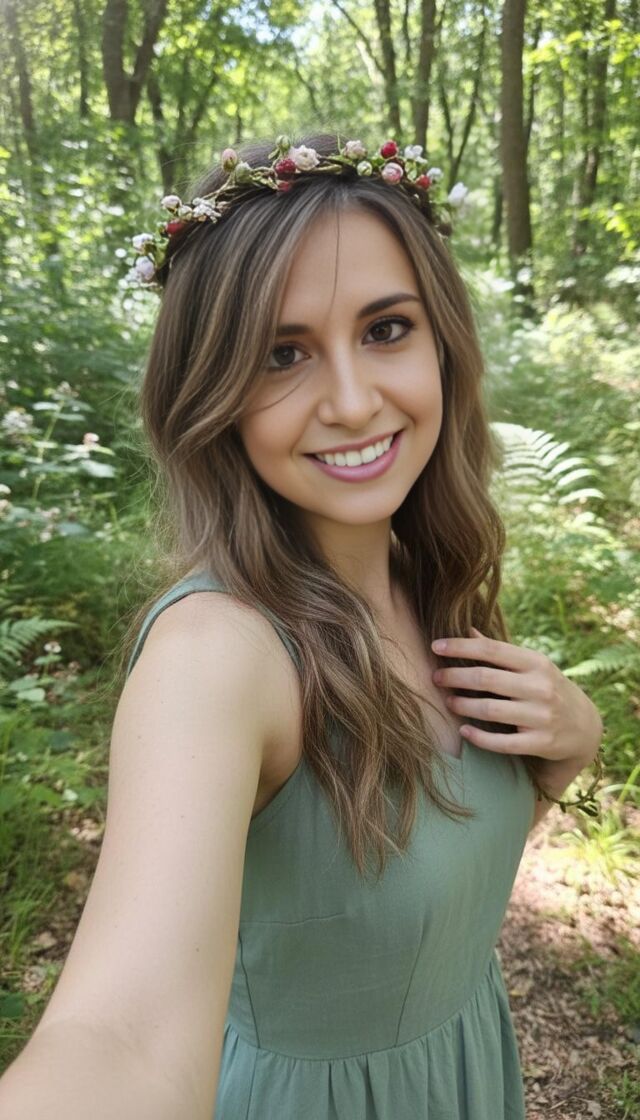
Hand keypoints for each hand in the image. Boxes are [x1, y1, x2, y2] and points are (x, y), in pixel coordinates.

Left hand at [431, 626, 602, 764]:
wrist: (584, 726)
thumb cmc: (547, 689)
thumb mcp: (532, 666)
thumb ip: (500, 651)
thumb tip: (467, 630)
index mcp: (536, 663)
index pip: (491, 650)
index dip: (460, 647)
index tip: (435, 646)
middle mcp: (540, 687)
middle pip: (486, 679)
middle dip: (455, 677)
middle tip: (435, 677)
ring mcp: (541, 717)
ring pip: (490, 710)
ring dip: (462, 705)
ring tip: (447, 701)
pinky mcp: (540, 743)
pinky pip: (501, 743)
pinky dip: (478, 737)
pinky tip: (463, 730)